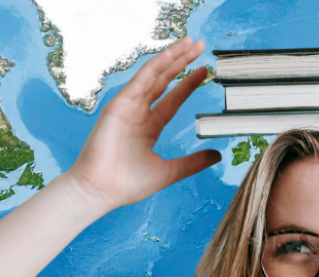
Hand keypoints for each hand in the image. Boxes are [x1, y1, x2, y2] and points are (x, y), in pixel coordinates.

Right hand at [64, 36, 221, 214]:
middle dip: (182, 62)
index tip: (204, 71)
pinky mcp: (118, 105)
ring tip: (189, 42)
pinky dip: (155, 66)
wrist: (101, 191)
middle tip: (200, 46)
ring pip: (153, 75)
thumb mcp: (169, 171)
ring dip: (171, 57)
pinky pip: (140, 80)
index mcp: (149, 127)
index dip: (188, 84)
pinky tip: (169, 55)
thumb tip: (217, 155)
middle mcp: (139, 113)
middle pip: (164, 81)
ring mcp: (128, 107)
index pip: (172, 99)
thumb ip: (193, 163)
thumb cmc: (127, 184)